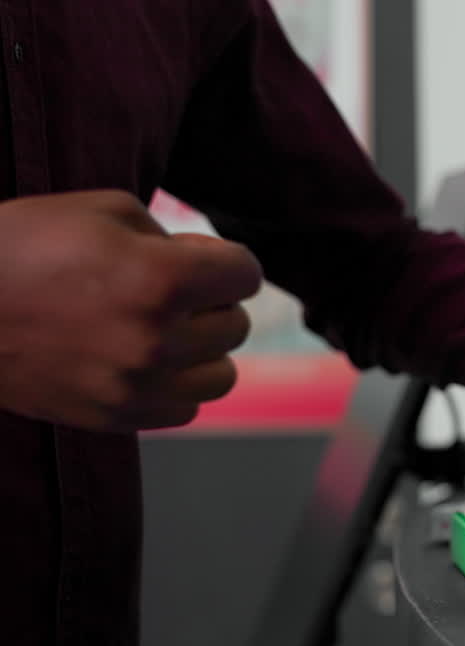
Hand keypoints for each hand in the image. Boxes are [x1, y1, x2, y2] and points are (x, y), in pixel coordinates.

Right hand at [0, 190, 262, 430]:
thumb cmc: (22, 245)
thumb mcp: (102, 211)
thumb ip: (171, 238)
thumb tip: (209, 265)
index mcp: (160, 280)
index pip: (246, 275)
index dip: (225, 261)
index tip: (200, 259)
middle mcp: (157, 340)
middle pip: (236, 324)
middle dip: (210, 302)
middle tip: (167, 290)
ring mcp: (137, 386)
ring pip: (223, 374)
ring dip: (203, 350)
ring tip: (162, 330)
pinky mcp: (116, 418)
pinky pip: (186, 408)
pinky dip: (175, 385)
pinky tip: (141, 361)